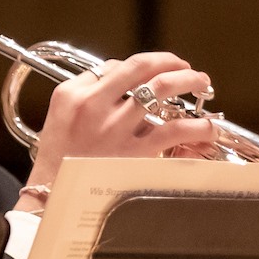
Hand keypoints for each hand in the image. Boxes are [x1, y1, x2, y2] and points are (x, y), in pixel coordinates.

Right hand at [25, 50, 218, 192]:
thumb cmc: (56, 162)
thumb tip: (123, 86)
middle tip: (184, 67)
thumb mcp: (58, 119)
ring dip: (189, 80)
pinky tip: (207, 127)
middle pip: (141, 66)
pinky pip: (175, 130)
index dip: (138, 67)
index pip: (112, 66)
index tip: (149, 73)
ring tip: (201, 83)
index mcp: (72, 95)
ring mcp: (114, 127)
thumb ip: (86, 98)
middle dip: (170, 61)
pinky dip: (197, 126)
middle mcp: (93, 105)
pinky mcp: (133, 152)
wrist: (51, 197)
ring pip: (162, 87)